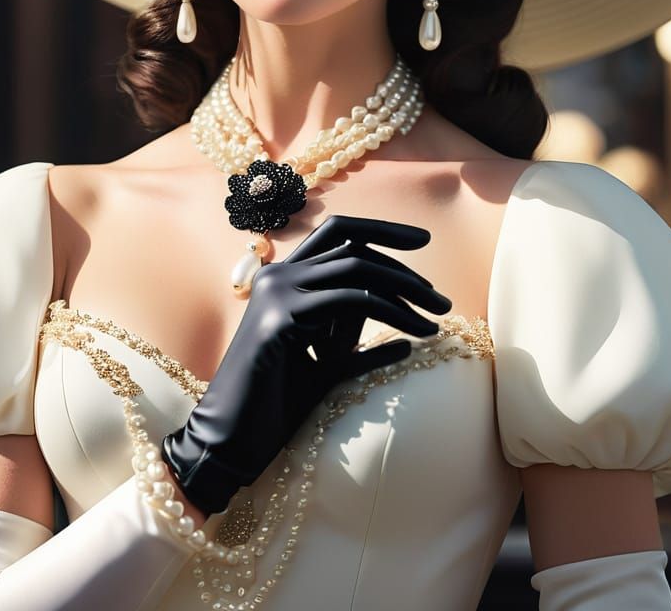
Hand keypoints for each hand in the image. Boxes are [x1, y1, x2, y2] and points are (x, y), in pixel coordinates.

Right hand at [160, 215, 451, 514]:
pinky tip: (416, 336)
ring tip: (437, 316)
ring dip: (405, 290)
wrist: (229, 440)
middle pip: (353, 245)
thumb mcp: (328, 371)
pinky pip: (352, 301)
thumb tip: (407, 344)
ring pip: (357, 269)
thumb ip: (360, 351)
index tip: (423, 240)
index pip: (337, 232)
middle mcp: (278, 276)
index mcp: (284, 280)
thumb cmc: (274, 407)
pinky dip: (392, 314)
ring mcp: (278, 293)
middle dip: (403, 267)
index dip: (381, 230)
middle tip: (441, 299)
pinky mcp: (283, 318)